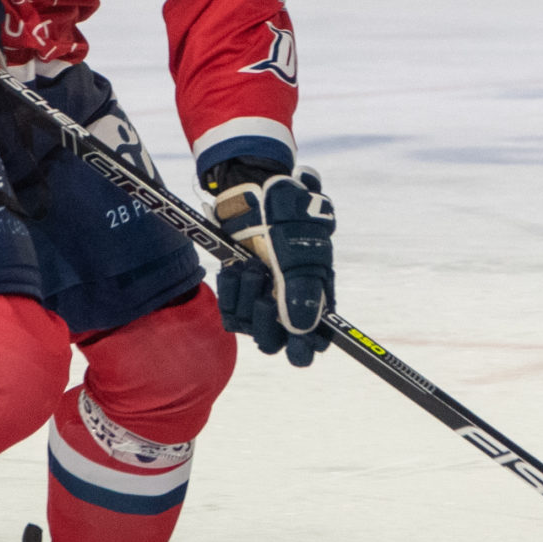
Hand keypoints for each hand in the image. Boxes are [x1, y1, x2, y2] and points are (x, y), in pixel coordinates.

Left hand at [212, 165, 334, 366]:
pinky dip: (230, 291)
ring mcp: (260, 298)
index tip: (296, 344)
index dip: (305, 348)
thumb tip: (302, 330)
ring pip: (249, 327)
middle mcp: (286, 303)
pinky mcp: (236, 291)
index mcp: (314, 297)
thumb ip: (304, 293)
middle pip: (275, 344)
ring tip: (252, 265)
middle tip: (267, 299)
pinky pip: (228, 312)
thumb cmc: (287, 219)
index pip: (313, 343)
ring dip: (248, 297)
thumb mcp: (301, 253)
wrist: (252, 193)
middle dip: (267, 324)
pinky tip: (236, 268)